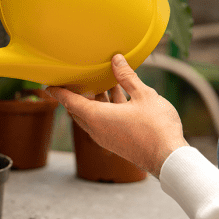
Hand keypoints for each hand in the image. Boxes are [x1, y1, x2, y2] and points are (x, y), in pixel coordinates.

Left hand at [46, 54, 188, 177]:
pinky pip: (103, 121)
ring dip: (95, 99)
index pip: (70, 101)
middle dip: (77, 93)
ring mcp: (105, 137)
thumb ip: (127, 77)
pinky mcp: (115, 141)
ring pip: (92, 115)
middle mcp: (96, 129)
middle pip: (79, 109)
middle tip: (76, 78)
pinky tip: (118, 95)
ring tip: (101, 81)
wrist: (169, 158)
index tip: (48, 85)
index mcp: (96, 117)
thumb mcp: (143, 95)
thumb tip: (116, 59)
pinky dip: (104, 108)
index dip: (59, 91)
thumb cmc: (156, 126)